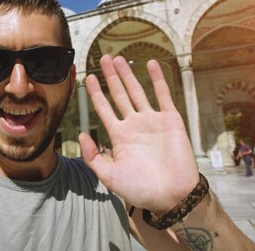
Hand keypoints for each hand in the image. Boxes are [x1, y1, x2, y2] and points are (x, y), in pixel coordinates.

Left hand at [79, 55, 198, 214]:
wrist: (172, 196)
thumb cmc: (141, 190)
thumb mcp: (109, 176)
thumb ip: (93, 156)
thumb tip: (81, 134)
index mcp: (119, 136)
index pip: (104, 109)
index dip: (96, 93)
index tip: (89, 78)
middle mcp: (134, 125)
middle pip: (119, 95)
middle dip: (111, 77)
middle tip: (104, 58)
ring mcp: (152, 121)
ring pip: (138, 91)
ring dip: (128, 74)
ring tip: (119, 58)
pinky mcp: (171, 120)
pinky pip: (163, 95)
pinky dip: (157, 79)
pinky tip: (151, 64)